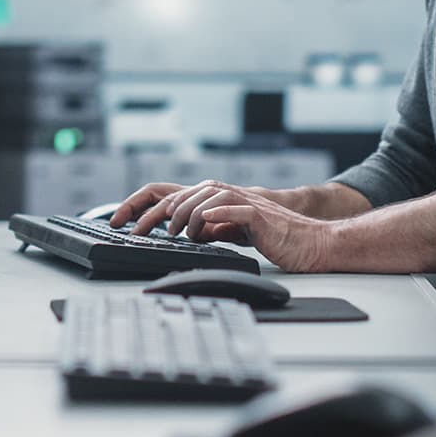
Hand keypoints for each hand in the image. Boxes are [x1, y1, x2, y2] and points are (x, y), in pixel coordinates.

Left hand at [113, 180, 296, 236]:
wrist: (310, 243)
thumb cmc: (278, 238)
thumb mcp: (237, 233)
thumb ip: (216, 228)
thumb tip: (193, 232)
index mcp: (221, 201)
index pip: (179, 195)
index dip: (149, 206)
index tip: (125, 221)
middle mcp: (230, 197)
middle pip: (187, 193)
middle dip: (159, 211)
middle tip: (142, 230)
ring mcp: (245, 204)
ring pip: (207, 196)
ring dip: (187, 213)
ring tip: (176, 233)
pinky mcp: (259, 216)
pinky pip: (234, 209)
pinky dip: (215, 214)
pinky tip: (203, 225)